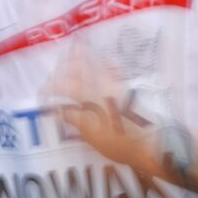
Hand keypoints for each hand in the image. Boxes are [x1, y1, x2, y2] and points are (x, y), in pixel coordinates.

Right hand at [48, 48, 157, 175]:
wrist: (154, 143)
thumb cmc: (121, 144)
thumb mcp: (92, 136)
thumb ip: (75, 118)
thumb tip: (60, 109)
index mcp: (91, 98)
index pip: (64, 86)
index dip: (50, 88)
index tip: (42, 95)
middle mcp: (103, 85)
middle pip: (78, 68)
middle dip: (63, 69)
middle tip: (55, 75)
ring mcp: (118, 84)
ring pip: (96, 63)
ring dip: (82, 58)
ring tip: (73, 53)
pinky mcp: (129, 88)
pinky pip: (113, 69)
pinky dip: (102, 62)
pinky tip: (100, 62)